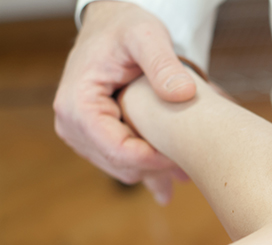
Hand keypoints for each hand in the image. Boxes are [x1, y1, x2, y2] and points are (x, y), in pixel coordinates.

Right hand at [54, 1, 194, 203]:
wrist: (113, 27)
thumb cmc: (127, 28)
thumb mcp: (147, 36)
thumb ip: (163, 63)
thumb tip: (184, 94)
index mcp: (78, 105)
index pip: (119, 151)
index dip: (154, 160)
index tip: (186, 157)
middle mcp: (71, 125)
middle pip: (120, 165)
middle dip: (156, 169)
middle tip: (193, 168)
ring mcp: (80, 134)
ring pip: (122, 169)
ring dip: (153, 172)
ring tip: (187, 172)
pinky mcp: (93, 138)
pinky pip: (121, 164)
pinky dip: (146, 169)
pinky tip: (170, 183)